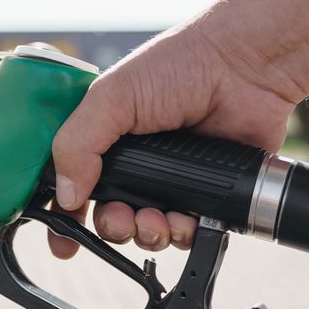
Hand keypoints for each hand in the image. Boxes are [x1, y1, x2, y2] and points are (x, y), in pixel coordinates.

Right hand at [48, 25, 297, 257]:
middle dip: (112, 227)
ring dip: (146, 234)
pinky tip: (185, 219)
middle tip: (122, 217)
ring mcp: (170, 181)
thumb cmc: (180, 66)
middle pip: (108, 217)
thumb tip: (65, 196)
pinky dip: (181, 234)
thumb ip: (77, 145)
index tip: (62, 242)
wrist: (246, 67)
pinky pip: (186, 233)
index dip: (64, 216)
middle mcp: (134, 164)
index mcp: (104, 140)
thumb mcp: (111, 97)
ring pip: (146, 231)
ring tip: (155, 219)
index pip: (71, 186)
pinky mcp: (206, 194)